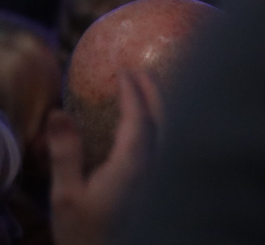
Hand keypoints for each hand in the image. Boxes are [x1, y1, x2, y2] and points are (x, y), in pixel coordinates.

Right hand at [49, 71, 160, 244]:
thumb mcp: (66, 195)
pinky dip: (166, 123)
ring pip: (172, 130)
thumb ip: (65, 152)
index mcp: (133, 164)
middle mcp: (156, 165)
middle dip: (155, 90)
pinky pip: (171, 142)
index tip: (124, 71)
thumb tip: (58, 112)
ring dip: (164, 104)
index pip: (139, 117)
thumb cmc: (84, 231)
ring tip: (150, 88)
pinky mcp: (163, 184)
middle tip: (141, 69)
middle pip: (165, 118)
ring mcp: (164, 174)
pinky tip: (156, 121)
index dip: (134, 91)